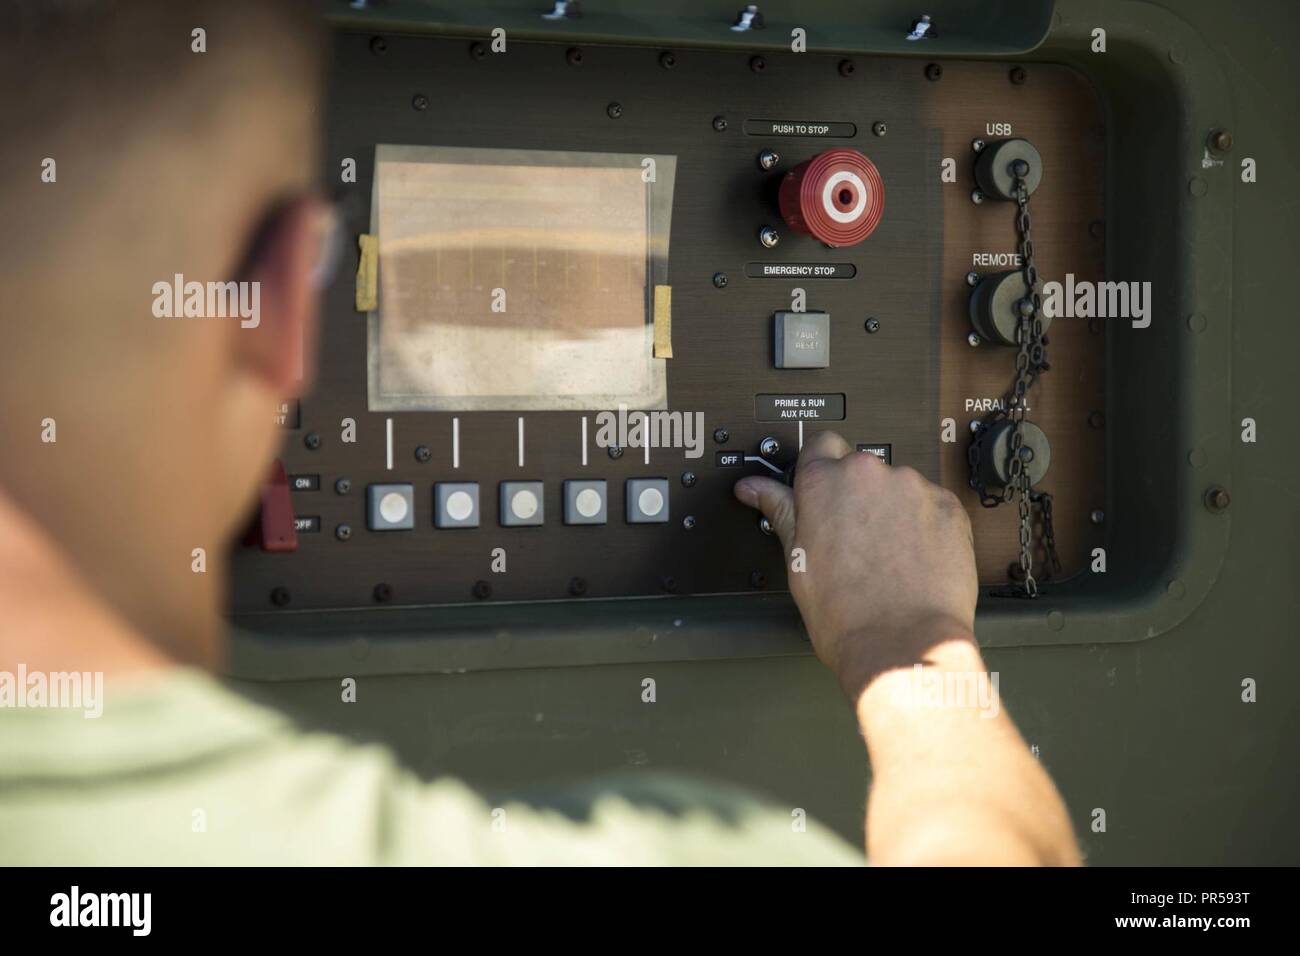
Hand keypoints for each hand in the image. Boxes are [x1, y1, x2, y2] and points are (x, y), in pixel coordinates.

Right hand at [734, 431, 978, 699]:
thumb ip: (780, 511)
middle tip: (851, 538)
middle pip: (860, 467)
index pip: (818, 446)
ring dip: (892, 509)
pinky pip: (932, 504)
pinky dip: (925, 524)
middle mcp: (870, 474)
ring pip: (898, 486)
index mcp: (824, 481)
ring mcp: (914, 488)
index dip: (819, 472)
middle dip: (855, 495)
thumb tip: (755, 488)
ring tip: (887, 555)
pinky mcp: (950, 507)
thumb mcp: (797, 560)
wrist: (903, 643)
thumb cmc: (846, 614)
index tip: (822, 494)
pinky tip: (913, 558)